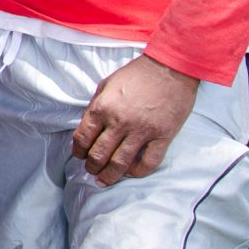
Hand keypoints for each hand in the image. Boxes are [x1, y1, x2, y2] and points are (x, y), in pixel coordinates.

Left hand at [72, 55, 198, 182]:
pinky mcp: (163, 136)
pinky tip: (130, 173)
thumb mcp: (106, 84)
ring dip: (109, 175)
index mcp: (102, 108)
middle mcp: (119, 122)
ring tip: (104, 180)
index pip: (82, 138)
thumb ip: (96, 106)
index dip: (78, 151)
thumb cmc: (137, 74)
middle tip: (91, 171)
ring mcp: (142, 131)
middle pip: (99, 155)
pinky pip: (149, 162)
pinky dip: (137, 172)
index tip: (80, 156)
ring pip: (120, 163)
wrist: (171, 68)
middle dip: (91, 167)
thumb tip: (89, 128)